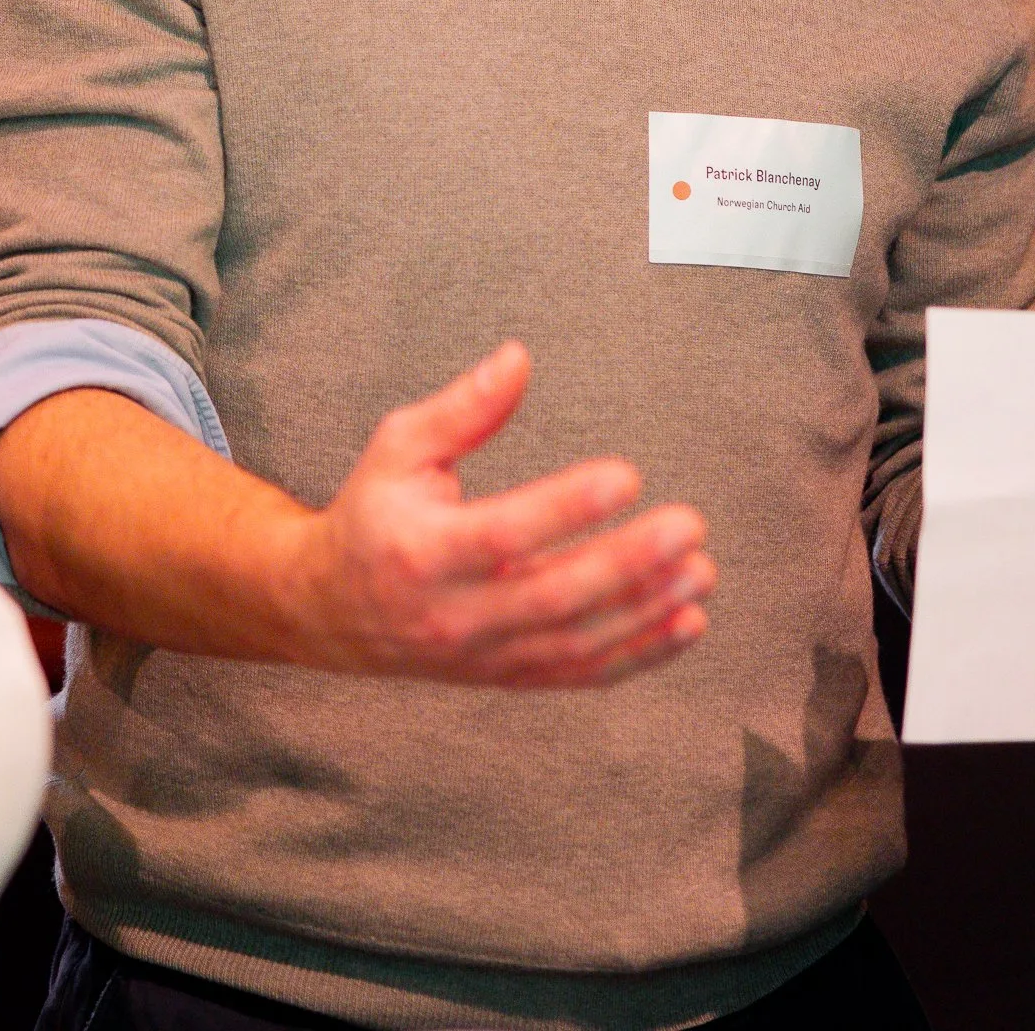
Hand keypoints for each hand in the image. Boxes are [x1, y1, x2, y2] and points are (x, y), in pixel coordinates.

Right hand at [287, 341, 714, 689]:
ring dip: (647, 612)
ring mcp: (485, 655)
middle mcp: (455, 613)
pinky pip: (582, 674)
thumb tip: (518, 358)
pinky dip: (640, 654)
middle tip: (689, 526)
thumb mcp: (398, 447)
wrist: (333, 612)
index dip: (568, 507)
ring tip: (701, 572)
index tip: (628, 475)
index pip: (505, 533)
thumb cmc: (372, 515)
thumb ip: (461, 408)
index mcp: (422, 550)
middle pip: (554, 596)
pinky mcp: (508, 676)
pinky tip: (687, 623)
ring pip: (577, 643)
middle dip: (629, 563)